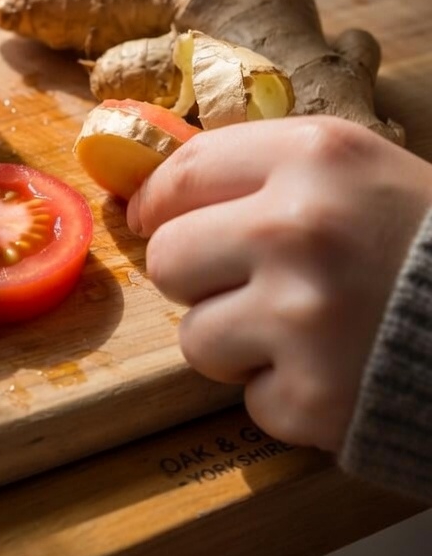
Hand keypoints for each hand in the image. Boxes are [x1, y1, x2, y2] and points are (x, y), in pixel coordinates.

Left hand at [125, 116, 431, 451]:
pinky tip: (338, 371)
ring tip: (304, 331)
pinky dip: (286, 394)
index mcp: (313, 156)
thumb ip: (263, 169)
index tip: (151, 220)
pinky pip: (251, 399)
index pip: (184, 173)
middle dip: (196, 276)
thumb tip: (154, 194)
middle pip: (169, 257)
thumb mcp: (358, 169)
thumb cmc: (429, 240)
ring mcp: (305, 316)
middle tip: (246, 282)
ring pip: (196, 338)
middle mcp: (299, 228)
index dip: (156, 202)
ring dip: (238, 342)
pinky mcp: (316, 397)